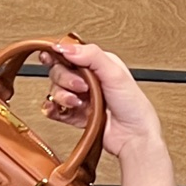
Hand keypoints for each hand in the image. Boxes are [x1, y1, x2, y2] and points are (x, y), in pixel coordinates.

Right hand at [41, 40, 162, 158]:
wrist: (134, 138)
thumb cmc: (134, 108)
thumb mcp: (116, 73)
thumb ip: (91, 55)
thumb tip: (65, 47)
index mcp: (98, 65)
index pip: (70, 53)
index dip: (57, 54)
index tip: (50, 56)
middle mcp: (88, 80)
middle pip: (59, 71)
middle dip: (65, 79)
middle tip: (81, 87)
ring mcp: (81, 98)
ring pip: (56, 90)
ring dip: (62, 95)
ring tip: (77, 102)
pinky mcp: (75, 115)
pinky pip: (55, 109)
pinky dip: (52, 109)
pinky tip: (56, 109)